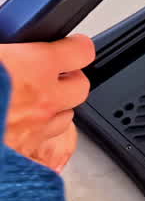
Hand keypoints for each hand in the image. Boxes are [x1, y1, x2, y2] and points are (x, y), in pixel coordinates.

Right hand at [0, 35, 94, 171]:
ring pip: (65, 116)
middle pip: (80, 87)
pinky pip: (42, 142)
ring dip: (52, 108)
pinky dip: (35, 135)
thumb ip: (4, 53)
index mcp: (34, 67)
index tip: (69, 46)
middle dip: (67, 80)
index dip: (75, 47)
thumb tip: (4, 52)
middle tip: (47, 76)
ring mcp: (36, 130)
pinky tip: (15, 129)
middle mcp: (43, 99)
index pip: (80, 51)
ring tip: (28, 103)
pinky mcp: (24, 154)